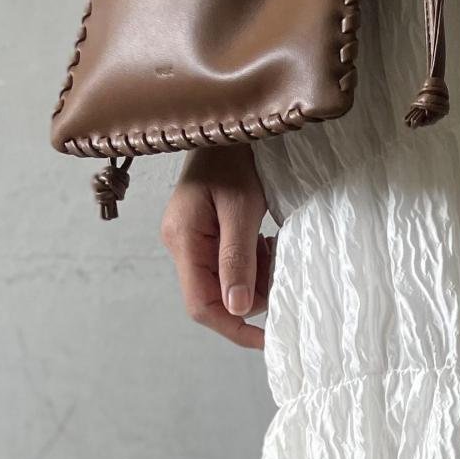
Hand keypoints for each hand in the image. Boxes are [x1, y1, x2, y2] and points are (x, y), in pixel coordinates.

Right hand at [159, 145, 274, 347]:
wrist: (230, 119)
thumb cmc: (235, 155)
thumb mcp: (241, 207)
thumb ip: (237, 259)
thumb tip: (239, 309)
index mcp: (182, 239)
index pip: (201, 305)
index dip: (235, 328)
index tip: (269, 340)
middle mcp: (181, 243)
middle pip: (215, 296)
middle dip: (251, 293)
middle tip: (278, 267)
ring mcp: (191, 238)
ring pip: (227, 282)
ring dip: (256, 275)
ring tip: (272, 245)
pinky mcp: (205, 231)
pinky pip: (230, 263)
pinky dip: (253, 261)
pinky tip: (265, 239)